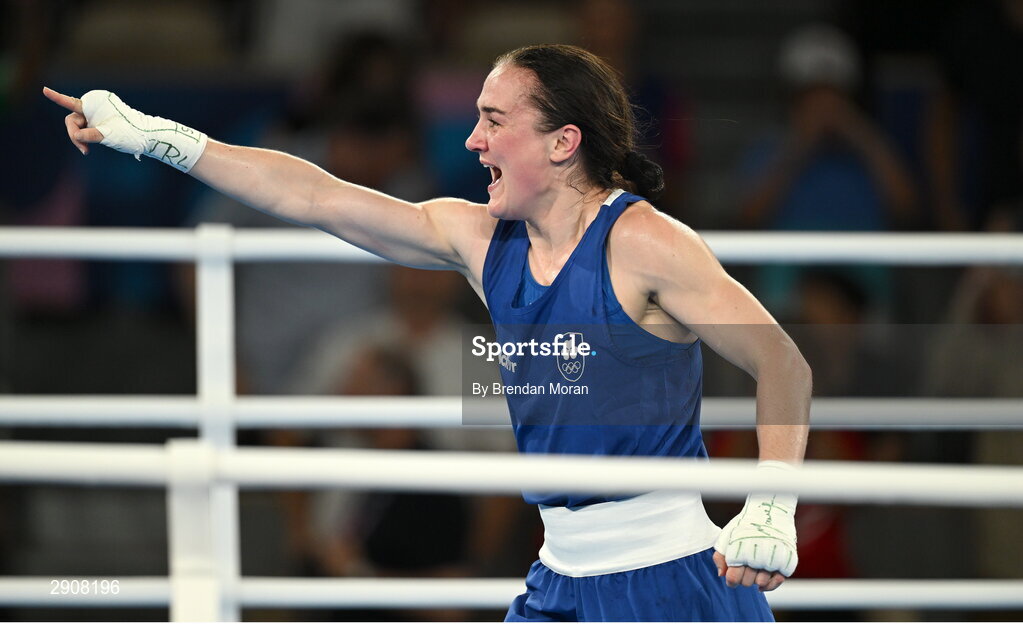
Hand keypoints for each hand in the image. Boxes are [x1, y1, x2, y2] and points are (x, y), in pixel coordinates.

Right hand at [43, 87, 207, 171]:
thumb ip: (91, 134)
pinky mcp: (98, 121)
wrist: (146, 137)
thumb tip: (76, 135)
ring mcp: (95, 114)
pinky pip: (85, 129)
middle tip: (84, 150)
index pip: (71, 102)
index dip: (57, 97)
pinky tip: (86, 149)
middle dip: (75, 134)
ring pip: (78, 126)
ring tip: (87, 151)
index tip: (44, 89)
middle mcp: (93, 106)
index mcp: (96, 103)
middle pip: (72, 120)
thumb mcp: (110, 135)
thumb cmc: (131, 133)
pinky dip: (85, 138)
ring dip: (80, 139)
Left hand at [713, 491, 797, 591]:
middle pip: (747, 583)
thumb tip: (722, 574)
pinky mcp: (786, 559)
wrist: (769, 510)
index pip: (733, 578)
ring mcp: (772, 557)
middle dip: (743, 578)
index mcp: (739, 549)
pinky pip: (778, 580)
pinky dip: (771, 583)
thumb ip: (721, 556)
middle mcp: (756, 554)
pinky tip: (764, 582)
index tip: (732, 575)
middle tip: (745, 568)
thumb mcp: (727, 535)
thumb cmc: (745, 524)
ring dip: (757, 579)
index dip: (731, 580)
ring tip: (755, 570)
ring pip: (761, 582)